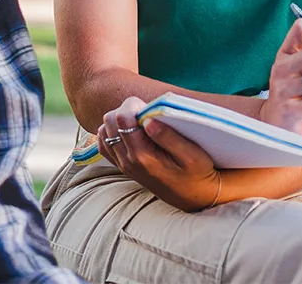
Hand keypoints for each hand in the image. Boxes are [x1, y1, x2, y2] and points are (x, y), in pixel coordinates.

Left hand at [97, 96, 221, 211]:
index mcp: (142, 155)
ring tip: (140, 123)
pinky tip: (131, 131)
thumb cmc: (196, 172)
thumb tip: (147, 120)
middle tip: (146, 114)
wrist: (193, 197)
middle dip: (126, 110)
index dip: (134, 105)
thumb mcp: (191, 154)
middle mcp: (127, 160)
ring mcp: (123, 164)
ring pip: (104, 130)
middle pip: (109, 121)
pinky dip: (113, 132)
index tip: (150, 108)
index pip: (121, 118)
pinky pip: (105, 144)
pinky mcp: (122, 166)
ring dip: (119, 121)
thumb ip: (168, 136)